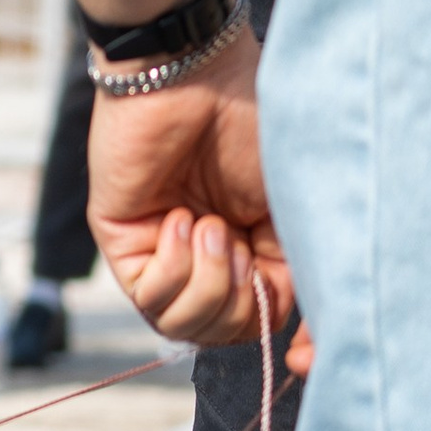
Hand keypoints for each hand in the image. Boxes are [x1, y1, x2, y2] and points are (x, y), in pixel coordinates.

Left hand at [85, 29, 304, 357]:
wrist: (197, 75)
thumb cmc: (255, 126)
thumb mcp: (300, 210)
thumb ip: (308, 276)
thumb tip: (307, 352)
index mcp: (257, 247)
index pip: (265, 324)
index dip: (287, 342)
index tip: (300, 354)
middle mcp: (209, 255)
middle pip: (223, 334)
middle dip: (239, 301)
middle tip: (238, 243)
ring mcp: (164, 250)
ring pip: (181, 327)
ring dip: (206, 283)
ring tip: (209, 227)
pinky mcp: (122, 239)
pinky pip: (148, 297)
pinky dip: (173, 267)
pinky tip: (180, 220)